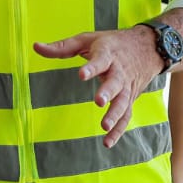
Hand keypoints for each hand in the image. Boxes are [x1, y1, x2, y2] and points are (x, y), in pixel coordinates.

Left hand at [33, 27, 164, 147]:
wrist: (147, 48)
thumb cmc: (112, 43)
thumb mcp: (87, 39)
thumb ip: (61, 47)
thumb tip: (35, 47)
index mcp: (107, 54)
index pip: (100, 60)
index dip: (91, 67)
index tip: (81, 74)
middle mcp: (119, 71)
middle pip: (115, 82)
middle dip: (108, 92)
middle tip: (98, 101)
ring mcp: (126, 87)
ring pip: (123, 102)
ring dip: (115, 115)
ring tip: (104, 127)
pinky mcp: (130, 99)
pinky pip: (126, 116)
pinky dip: (119, 130)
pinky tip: (107, 142)